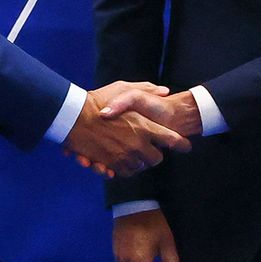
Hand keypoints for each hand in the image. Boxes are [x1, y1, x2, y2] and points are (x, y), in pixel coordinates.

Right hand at [64, 84, 190, 178]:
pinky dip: (126, 168)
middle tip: (152, 148)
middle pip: (157, 159)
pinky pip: (125, 173)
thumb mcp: (124, 88)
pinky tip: (123, 158)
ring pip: (141, 167)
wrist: (74, 116)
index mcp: (145, 126)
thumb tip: (165, 91)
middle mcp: (138, 144)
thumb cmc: (98, 100)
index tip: (186, 146)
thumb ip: (147, 89)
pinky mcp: (111, 165)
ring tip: (134, 152)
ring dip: (140, 162)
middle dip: (156, 155)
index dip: (181, 144)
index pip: (172, 140)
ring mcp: (125, 156)